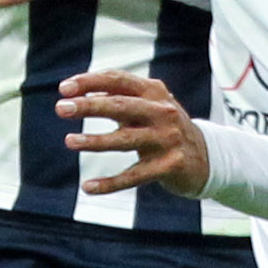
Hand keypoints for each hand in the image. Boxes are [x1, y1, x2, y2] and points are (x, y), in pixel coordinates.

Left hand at [57, 67, 209, 197]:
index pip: (118, 80)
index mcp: (154, 92)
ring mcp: (167, 139)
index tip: (64, 88)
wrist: (206, 157)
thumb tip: (79, 93)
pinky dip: (110, 183)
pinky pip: (134, 176)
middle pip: (120, 106)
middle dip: (88, 106)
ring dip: (95, 141)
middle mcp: (162, 112)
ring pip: (125, 139)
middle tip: (61, 108)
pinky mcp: (170, 165)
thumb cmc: (165, 127)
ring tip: (69, 141)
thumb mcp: (148, 106)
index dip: (89, 82)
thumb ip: (118, 97)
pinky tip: (88, 187)